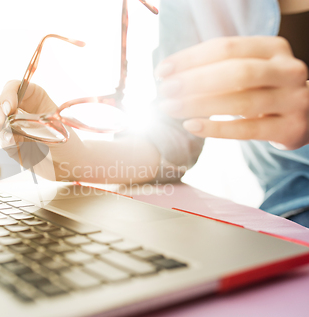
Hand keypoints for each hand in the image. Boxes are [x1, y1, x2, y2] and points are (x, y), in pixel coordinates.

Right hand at [0, 80, 84, 179]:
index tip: (10, 106)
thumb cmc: (68, 142)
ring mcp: (14, 127)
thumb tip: (14, 122)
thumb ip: (34, 122)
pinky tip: (12, 142)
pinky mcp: (12, 144)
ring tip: (5, 131)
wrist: (70, 165)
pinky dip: (4, 139)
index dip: (8, 93)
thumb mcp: (56, 126)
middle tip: (1, 121)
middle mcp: (21, 111)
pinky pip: (2, 139)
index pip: (14, 87)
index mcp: (34, 99)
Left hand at [156, 36, 308, 149]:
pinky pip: (246, 130)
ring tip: (170, 108)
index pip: (226, 47)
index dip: (190, 59)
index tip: (162, 71)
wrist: (303, 114)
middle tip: (165, 90)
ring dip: (199, 105)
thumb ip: (215, 67)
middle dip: (194, 81)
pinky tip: (190, 126)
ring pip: (241, 102)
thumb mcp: (247, 68)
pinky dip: (215, 129)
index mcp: (273, 48)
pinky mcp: (289, 128)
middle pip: (236, 72)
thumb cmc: (261, 88)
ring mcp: (293, 100)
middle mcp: (288, 70)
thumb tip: (167, 74)